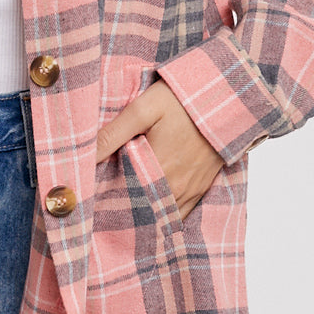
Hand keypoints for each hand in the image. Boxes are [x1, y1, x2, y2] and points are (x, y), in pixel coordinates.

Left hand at [95, 78, 224, 218]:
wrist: (227, 97)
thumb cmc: (183, 100)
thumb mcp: (143, 108)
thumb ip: (113, 134)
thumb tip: (86, 156)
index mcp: (157, 170)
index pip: (125, 199)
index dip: (107, 203)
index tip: (92, 203)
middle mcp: (176, 188)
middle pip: (144, 212)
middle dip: (124, 213)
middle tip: (103, 212)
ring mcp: (191, 190)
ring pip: (163, 216)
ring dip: (146, 216)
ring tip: (125, 214)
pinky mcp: (202, 187)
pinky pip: (182, 213)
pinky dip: (167, 216)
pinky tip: (153, 212)